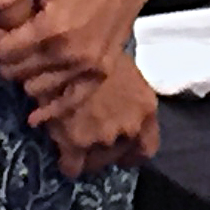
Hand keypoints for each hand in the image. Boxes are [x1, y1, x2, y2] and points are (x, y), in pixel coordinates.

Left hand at [0, 0, 156, 99]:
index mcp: (52, 27)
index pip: (6, 51)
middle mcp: (69, 53)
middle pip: (18, 71)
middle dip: (6, 57)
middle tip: (7, 41)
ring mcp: (87, 67)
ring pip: (37, 88)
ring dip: (24, 77)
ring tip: (24, 59)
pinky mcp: (100, 74)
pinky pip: (70, 102)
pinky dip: (51, 110)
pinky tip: (35, 117)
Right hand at [40, 54, 159, 178]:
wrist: (69, 47)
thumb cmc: (97, 43)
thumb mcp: (118, 66)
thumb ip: (122, 91)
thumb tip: (111, 98)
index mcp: (144, 107)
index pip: (147, 146)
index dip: (133, 149)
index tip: (122, 148)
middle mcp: (130, 126)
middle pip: (121, 154)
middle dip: (108, 153)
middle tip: (94, 145)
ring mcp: (104, 137)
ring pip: (97, 161)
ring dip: (88, 155)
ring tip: (76, 144)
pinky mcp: (76, 142)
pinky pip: (71, 166)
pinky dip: (68, 163)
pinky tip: (62, 157)